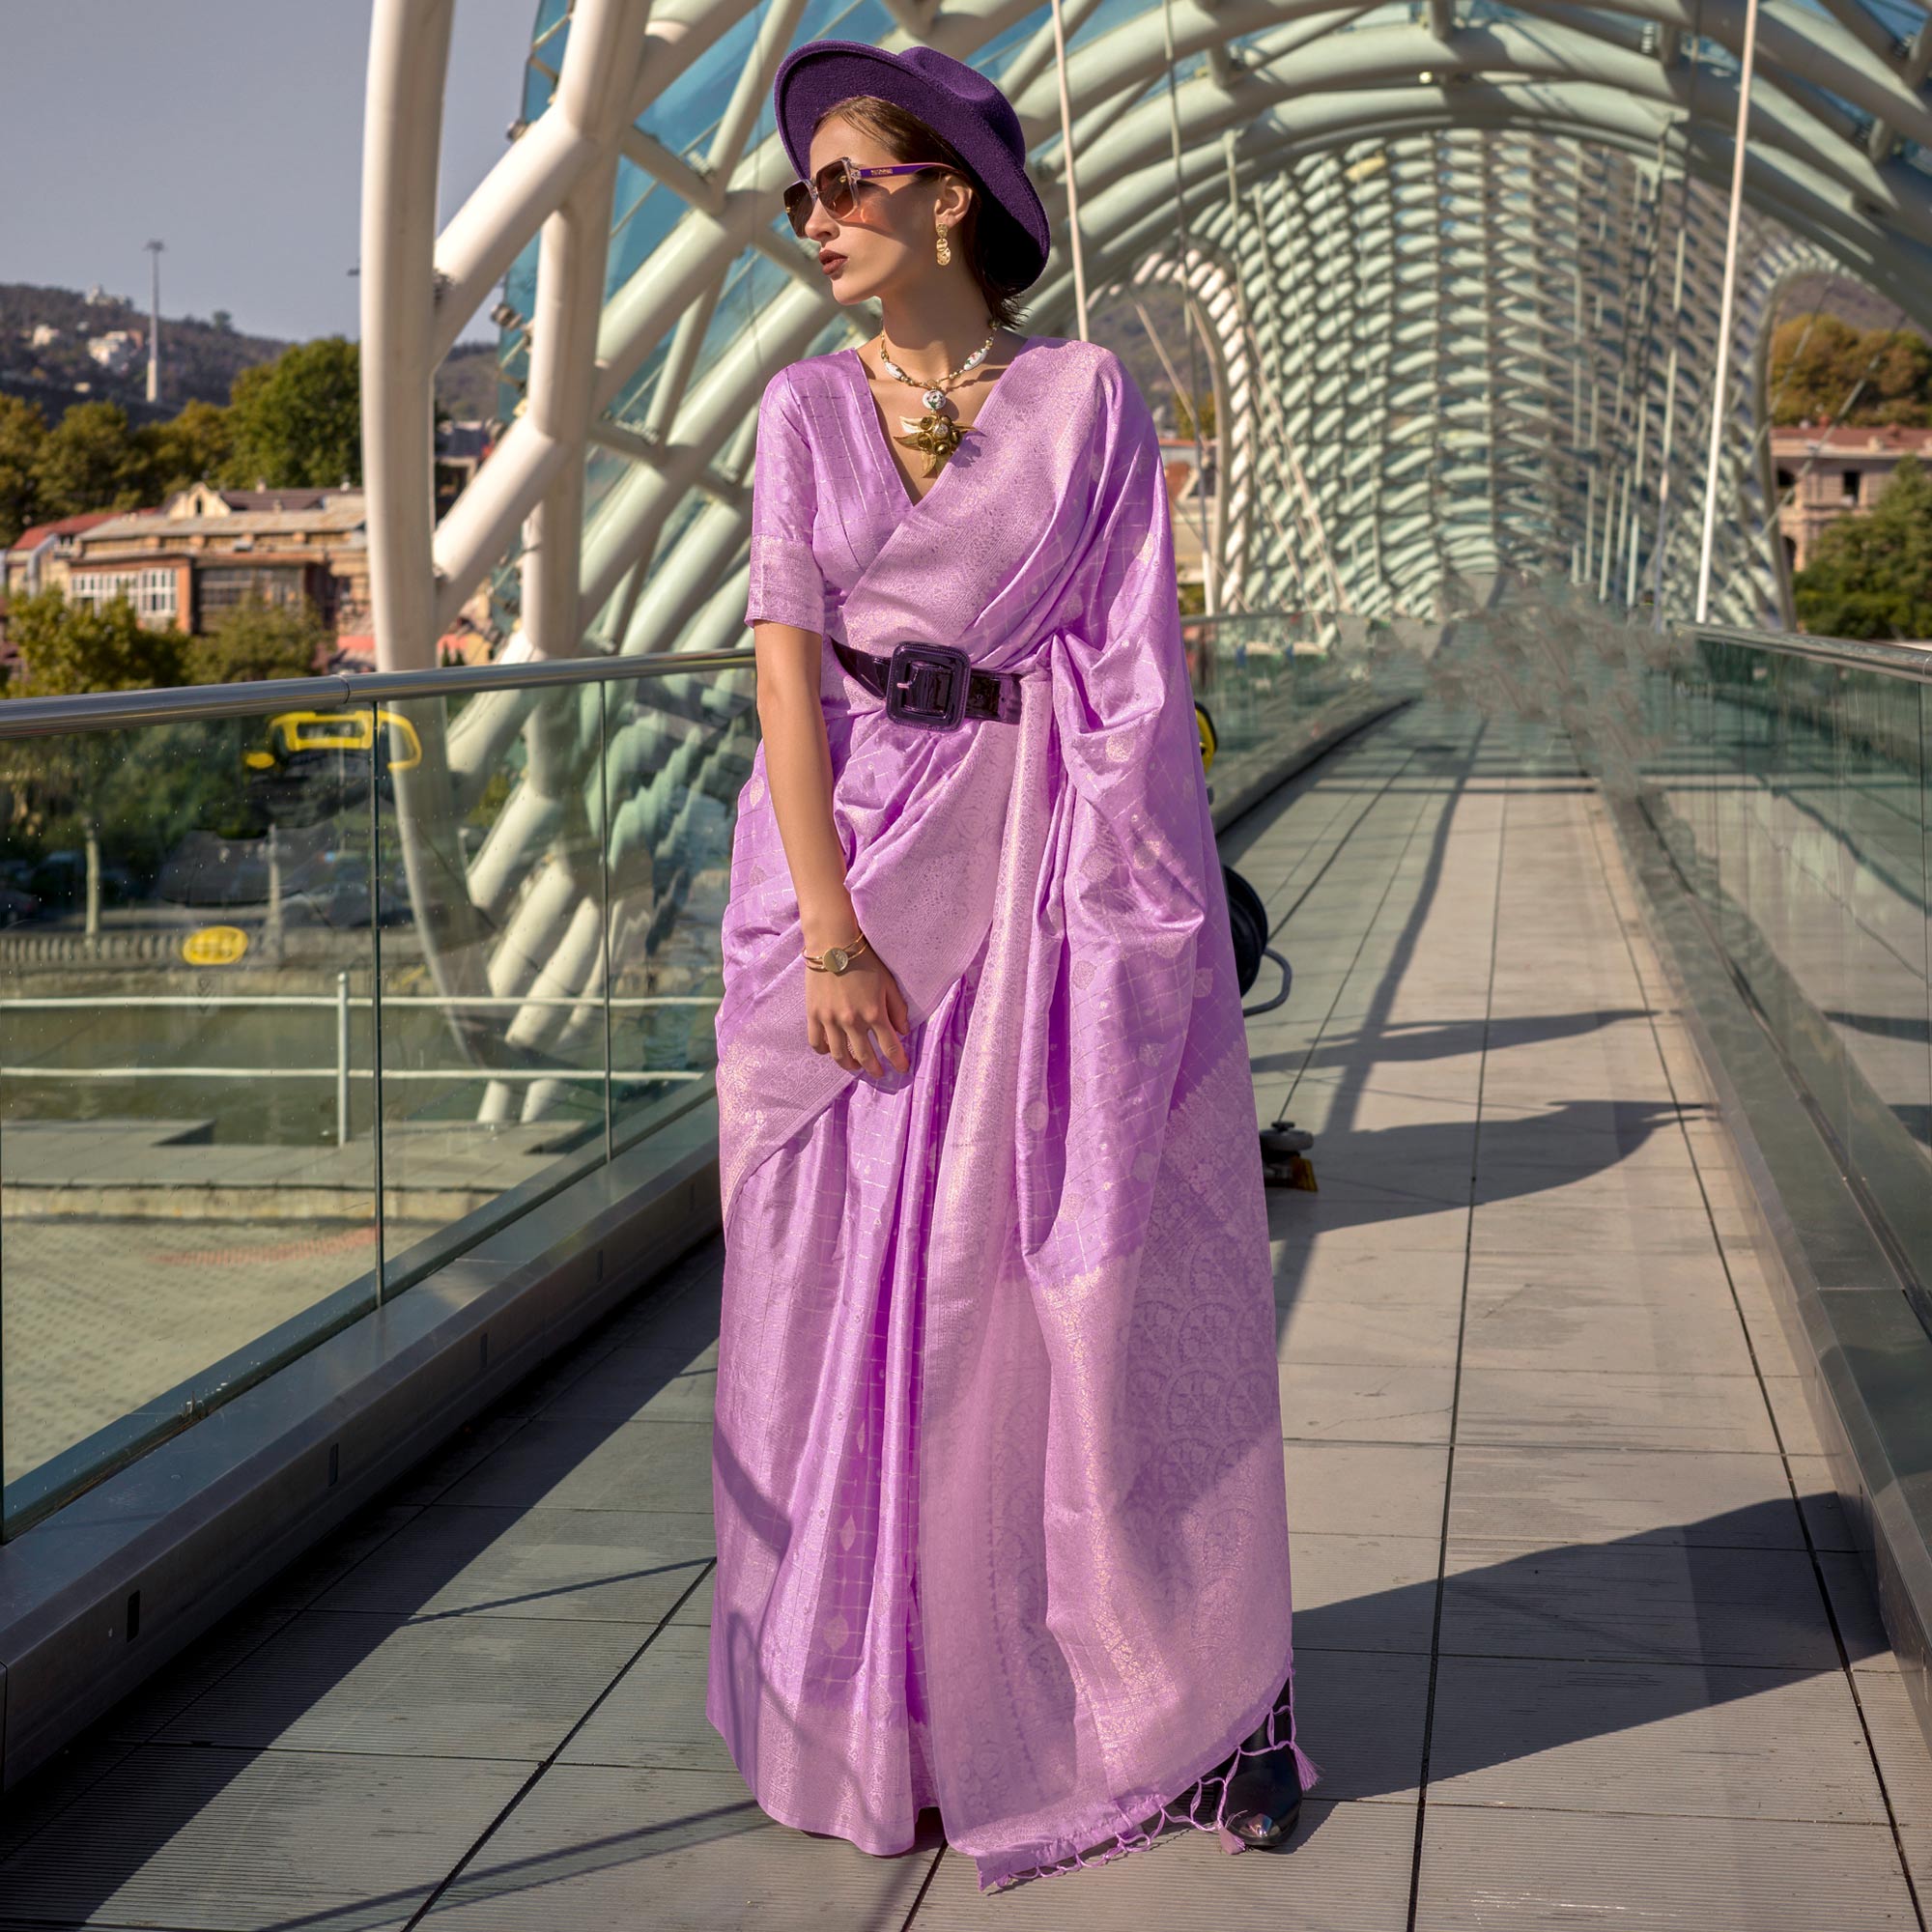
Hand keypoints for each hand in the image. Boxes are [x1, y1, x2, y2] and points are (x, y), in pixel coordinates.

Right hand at [806, 948, 910, 1075]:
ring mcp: (830, 1020)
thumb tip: (902, 1031)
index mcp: (874, 1013)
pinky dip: (825, 1051)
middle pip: (865, 1056)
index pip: (890, 1047)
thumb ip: (897, 1008)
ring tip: (855, 1066)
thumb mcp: (888, 982)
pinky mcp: (814, 1015)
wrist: (832, 944)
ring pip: (840, 1055)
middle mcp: (852, 1021)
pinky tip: (832, 1050)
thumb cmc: (864, 960)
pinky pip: (817, 1042)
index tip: (902, 1069)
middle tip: (879, 1073)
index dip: (898, 1061)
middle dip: (875, 1069)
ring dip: (850, 1065)